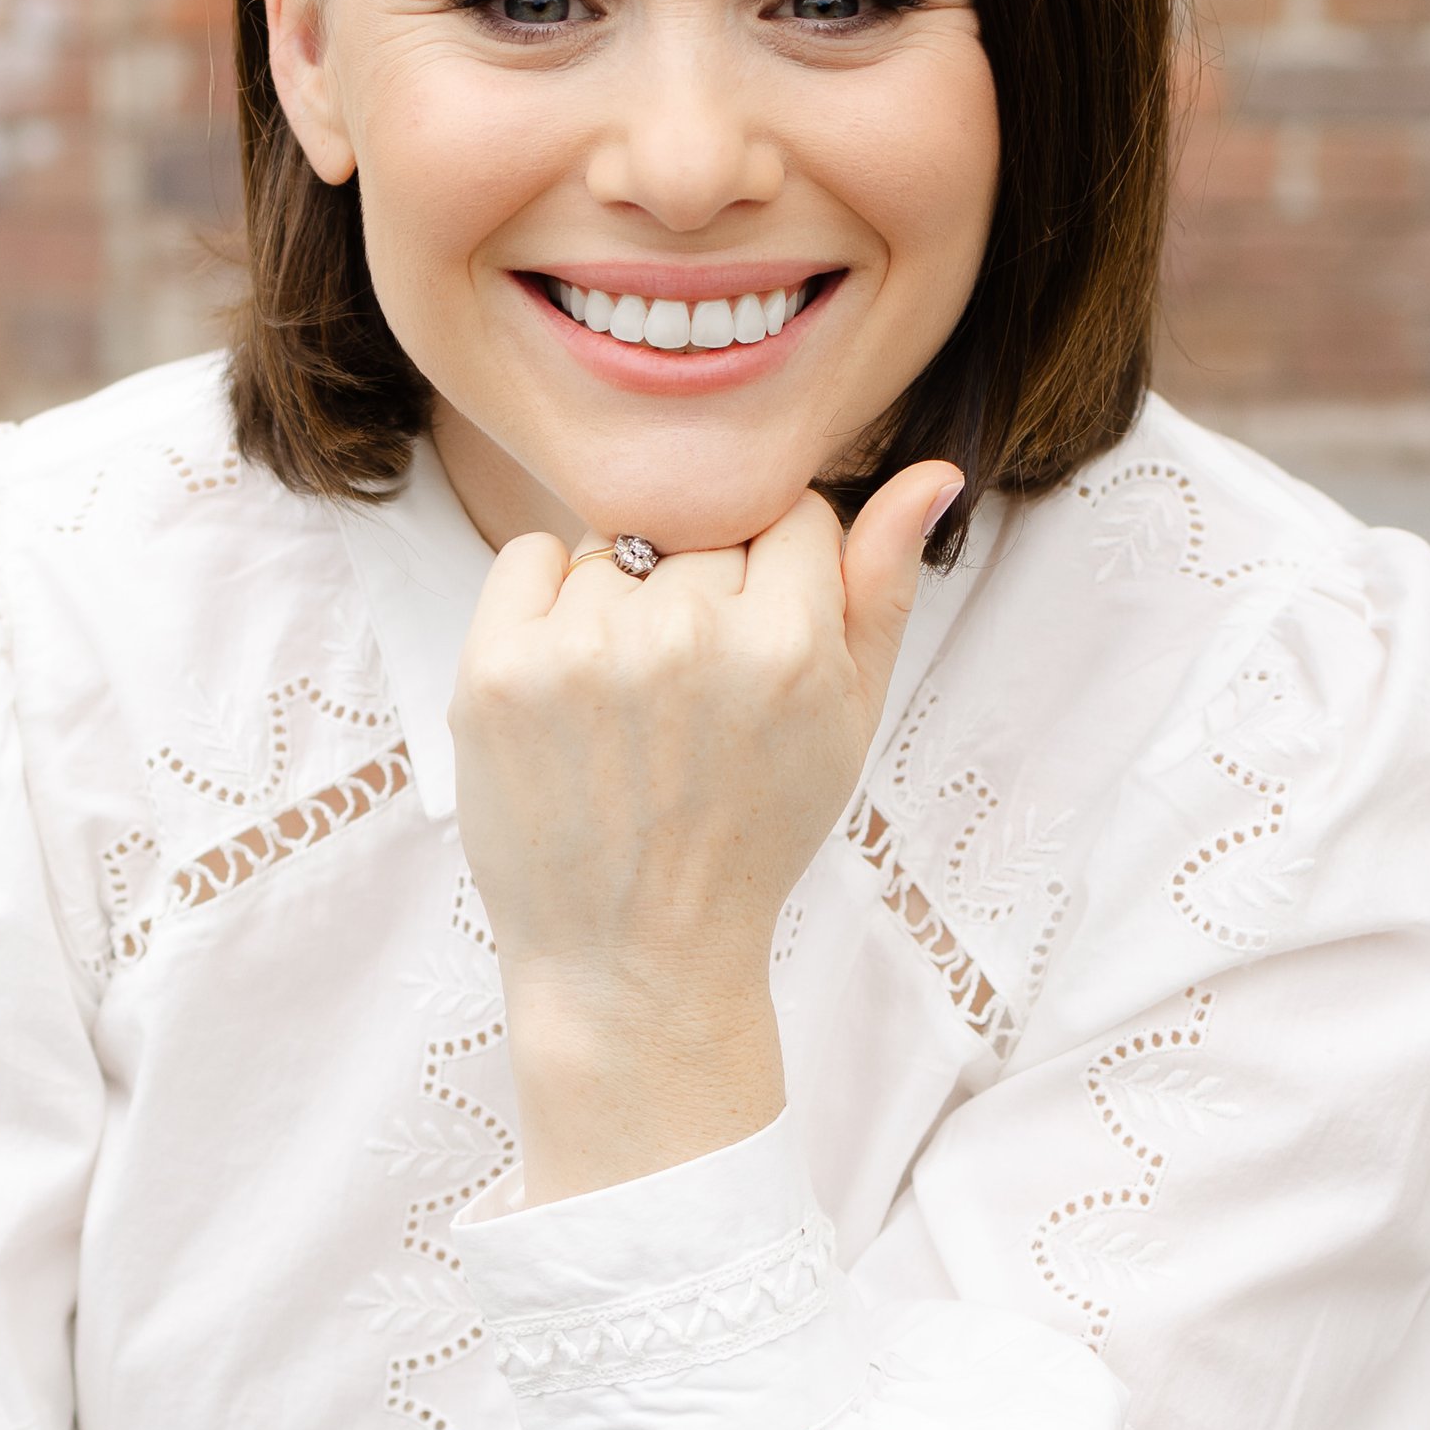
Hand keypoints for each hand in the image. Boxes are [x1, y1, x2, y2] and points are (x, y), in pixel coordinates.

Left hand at [451, 464, 960, 1203]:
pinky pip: (531, 557)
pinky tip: (571, 688)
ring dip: (624, 604)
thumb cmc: (750, 838)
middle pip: (703, 530)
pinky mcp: (498, 669)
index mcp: (789, 644)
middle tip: (691, 702)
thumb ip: (884, 587)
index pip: (793, 514)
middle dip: (704, 593)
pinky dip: (546, 603)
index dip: (779, 580)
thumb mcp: (847, 721)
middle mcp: (686, 635)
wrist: (634, 959)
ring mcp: (583, 651)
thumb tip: (931, 470)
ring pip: (619, 548)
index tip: (759, 651)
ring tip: (630, 710)